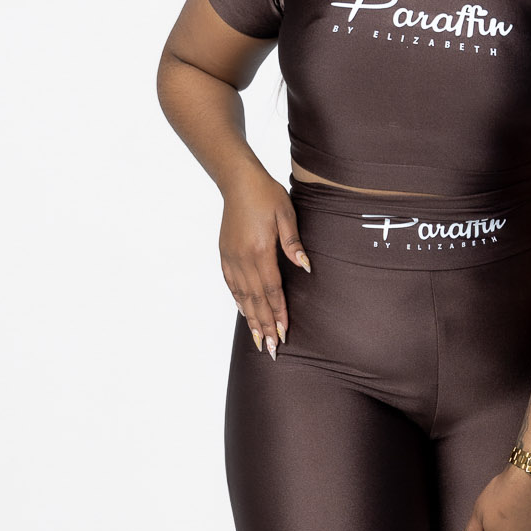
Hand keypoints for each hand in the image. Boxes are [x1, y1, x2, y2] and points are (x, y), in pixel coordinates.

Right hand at [220, 166, 310, 357]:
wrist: (238, 181)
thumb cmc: (266, 194)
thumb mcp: (286, 213)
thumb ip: (293, 243)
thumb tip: (305, 267)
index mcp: (260, 250)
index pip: (271, 290)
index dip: (278, 313)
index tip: (283, 333)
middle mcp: (243, 258)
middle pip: (256, 299)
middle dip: (264, 326)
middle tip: (271, 349)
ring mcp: (232, 257)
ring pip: (242, 296)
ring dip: (251, 319)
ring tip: (258, 340)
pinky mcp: (225, 254)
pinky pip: (231, 283)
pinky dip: (238, 301)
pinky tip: (244, 313)